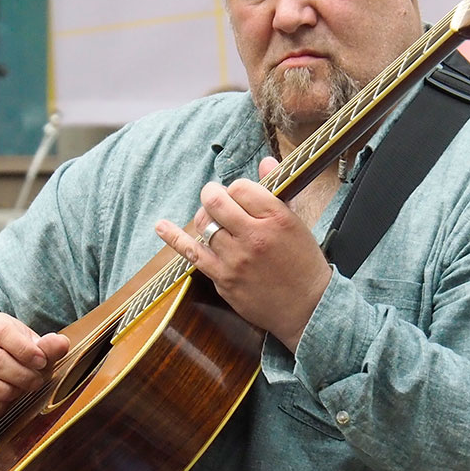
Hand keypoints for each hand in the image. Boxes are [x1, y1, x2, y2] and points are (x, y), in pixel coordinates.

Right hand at [0, 312, 70, 426]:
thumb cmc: (12, 354)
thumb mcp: (32, 345)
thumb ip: (48, 347)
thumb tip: (60, 343)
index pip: (3, 331)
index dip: (26, 350)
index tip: (41, 362)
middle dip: (21, 376)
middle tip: (34, 382)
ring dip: (4, 392)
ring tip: (17, 392)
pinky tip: (1, 406)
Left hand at [155, 158, 331, 349]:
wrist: (308, 308)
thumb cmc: (304, 264)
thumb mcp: (297, 223)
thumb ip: (278, 192)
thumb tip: (266, 162)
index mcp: (277, 218)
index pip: (241, 187)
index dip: (236, 189)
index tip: (239, 197)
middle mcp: (255, 236)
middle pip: (216, 201)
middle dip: (212, 195)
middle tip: (216, 200)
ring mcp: (237, 259)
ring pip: (204, 224)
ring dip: (203, 217)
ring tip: (212, 220)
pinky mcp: (224, 279)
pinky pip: (192, 253)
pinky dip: (174, 238)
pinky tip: (161, 227)